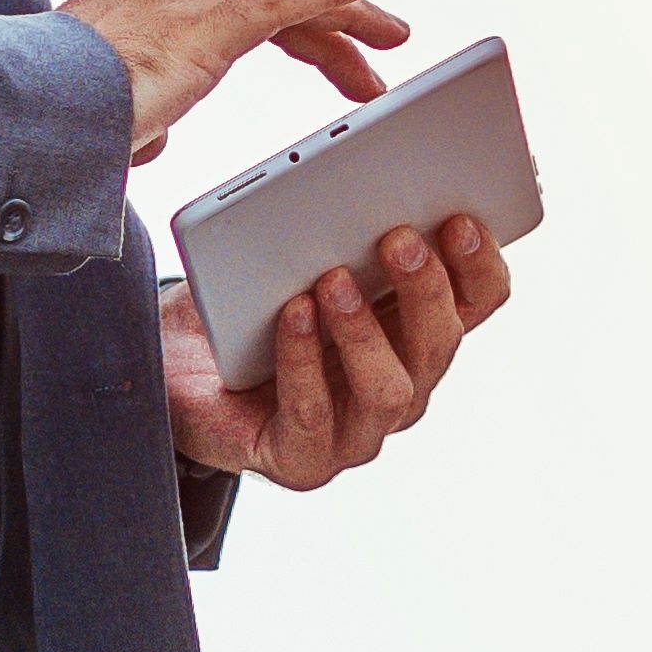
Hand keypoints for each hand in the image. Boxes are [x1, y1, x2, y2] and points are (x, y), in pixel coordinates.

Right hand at [70, 0, 398, 158]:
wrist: (22, 116)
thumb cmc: (43, 130)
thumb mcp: (95, 128)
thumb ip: (130, 122)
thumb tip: (151, 138)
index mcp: (131, 20)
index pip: (212, 10)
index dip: (263, 24)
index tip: (300, 41)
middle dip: (316, 26)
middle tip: (363, 59)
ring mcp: (183, 3)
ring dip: (342, 14)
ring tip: (392, 37)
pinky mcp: (212, 23)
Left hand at [168, 214, 508, 491]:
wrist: (173, 371)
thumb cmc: (245, 311)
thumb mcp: (299, 260)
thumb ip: (342, 235)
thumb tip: (360, 192)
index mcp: (412, 332)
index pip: (475, 302)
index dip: (478, 264)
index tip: (459, 219)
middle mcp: (398, 384)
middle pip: (441, 343)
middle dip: (424, 288)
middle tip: (397, 239)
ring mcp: (356, 431)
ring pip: (390, 390)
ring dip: (366, 332)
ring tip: (333, 281)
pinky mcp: (303, 459)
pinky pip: (312, 413)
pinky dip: (303, 359)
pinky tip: (291, 314)